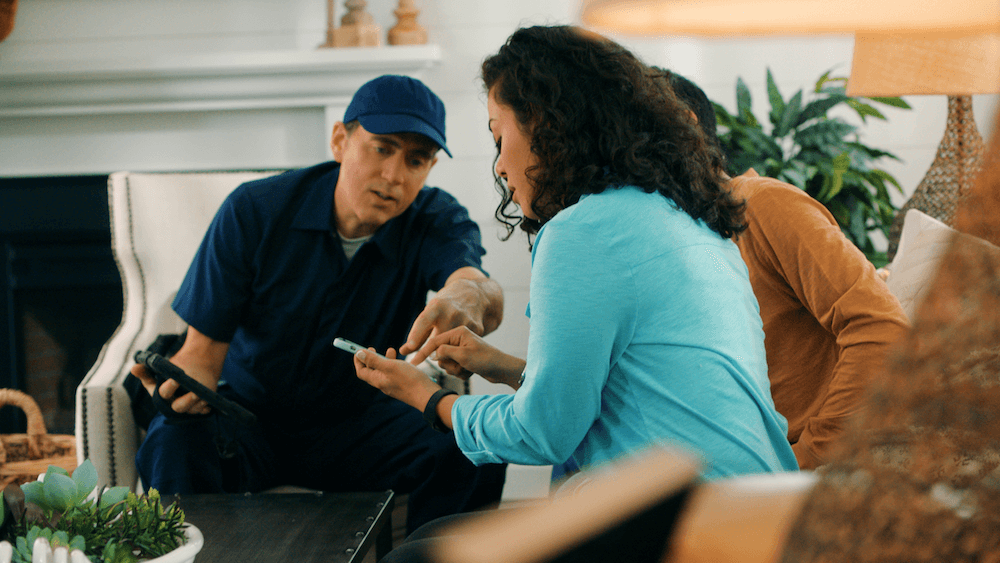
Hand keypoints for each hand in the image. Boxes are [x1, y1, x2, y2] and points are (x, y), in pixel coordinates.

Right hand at [131, 356, 217, 415]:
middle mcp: (173, 403)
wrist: (196, 365)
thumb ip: (146, 371)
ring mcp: (187, 406)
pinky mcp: (198, 406)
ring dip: (197, 405)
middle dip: (186, 401)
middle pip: (178, 406)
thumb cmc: (174, 370)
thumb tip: (134, 368)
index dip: (169, 387)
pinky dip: (205, 408)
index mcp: (161, 394)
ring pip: (191, 410)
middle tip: (194, 393)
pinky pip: (202, 411)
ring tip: (203, 396)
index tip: (176, 380)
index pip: (162, 393)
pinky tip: (208, 405)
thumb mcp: (160, 370)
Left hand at [353, 347, 440, 410]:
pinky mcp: (402, 385)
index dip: (358, 360)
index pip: (361, 371)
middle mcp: (383, 384)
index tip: (359, 350)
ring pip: (384, 371)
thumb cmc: (409, 380)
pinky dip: (394, 365)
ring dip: (384, 359)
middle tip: (373, 348)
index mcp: (377, 380)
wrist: (427, 395)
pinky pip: (393, 374)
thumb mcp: (390, 366)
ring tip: (391, 350)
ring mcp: (393, 385)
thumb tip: (359, 354)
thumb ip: (374, 360)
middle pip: (371, 371)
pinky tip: (402, 360)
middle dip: (371, 358)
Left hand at [399, 268, 502, 363]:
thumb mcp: (430, 312)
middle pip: (438, 340)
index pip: (424, 321)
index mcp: (437, 307)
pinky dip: (459, 351)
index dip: (416, 335)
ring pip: (452, 347)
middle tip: (422, 359)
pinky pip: (464, 347)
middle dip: (430, 352)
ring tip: (444, 350)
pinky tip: (459, 347)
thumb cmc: (445, 306)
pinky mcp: (478, 329)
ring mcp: (466, 321)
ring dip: (445, 354)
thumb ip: (418, 334)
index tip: (410, 348)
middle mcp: (452, 313)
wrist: (473, 295)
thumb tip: (402, 351)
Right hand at [410, 327, 525, 388]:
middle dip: (449, 364)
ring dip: (455, 370)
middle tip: (461, 365)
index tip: (413, 362)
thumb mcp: (463, 355)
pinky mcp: (465, 359)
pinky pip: (454, 368)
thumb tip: (433, 354)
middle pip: (440, 355)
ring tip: (468, 369)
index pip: (434, 341)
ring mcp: (461, 349)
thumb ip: (445, 352)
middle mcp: (458, 339)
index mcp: (458, 332)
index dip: (423, 352)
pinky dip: (461, 373)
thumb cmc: (486, 360)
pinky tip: (471, 372)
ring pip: (446, 363)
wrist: (503, 369)